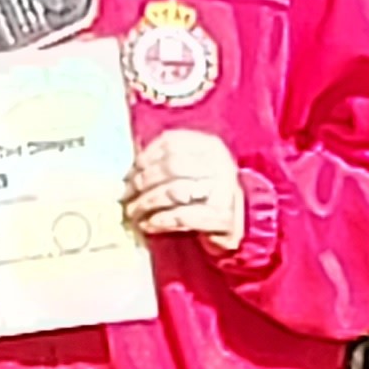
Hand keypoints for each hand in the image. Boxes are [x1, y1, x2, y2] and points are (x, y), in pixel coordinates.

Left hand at [124, 128, 245, 251]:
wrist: (243, 221)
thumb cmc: (207, 192)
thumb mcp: (193, 168)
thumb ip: (166, 162)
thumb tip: (129, 171)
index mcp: (211, 145)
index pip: (170, 143)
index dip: (144, 157)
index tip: (129, 173)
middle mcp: (220, 163)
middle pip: (170, 167)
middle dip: (141, 182)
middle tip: (125, 196)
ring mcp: (223, 190)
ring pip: (173, 192)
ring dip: (146, 204)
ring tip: (133, 213)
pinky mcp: (222, 217)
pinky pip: (182, 217)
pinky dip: (160, 221)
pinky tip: (149, 225)